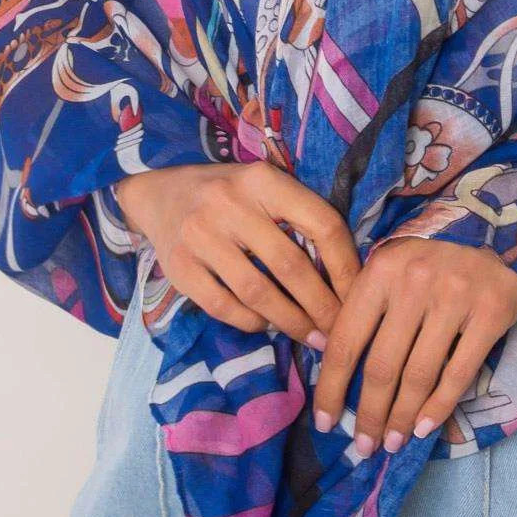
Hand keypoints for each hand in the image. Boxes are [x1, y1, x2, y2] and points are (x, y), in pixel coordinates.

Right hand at [112, 160, 360, 345]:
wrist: (158, 195)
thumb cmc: (227, 194)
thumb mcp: (264, 187)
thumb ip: (298, 216)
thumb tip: (346, 274)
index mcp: (263, 180)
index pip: (322, 224)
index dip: (346, 266)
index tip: (358, 296)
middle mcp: (230, 203)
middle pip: (291, 265)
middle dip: (322, 306)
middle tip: (338, 332)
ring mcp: (200, 235)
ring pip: (258, 292)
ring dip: (291, 322)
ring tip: (311, 337)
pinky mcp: (178, 267)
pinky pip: (224, 306)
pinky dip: (251, 322)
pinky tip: (267, 326)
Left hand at [311, 236, 516, 456]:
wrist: (506, 219)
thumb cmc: (440, 245)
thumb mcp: (396, 260)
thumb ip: (369, 303)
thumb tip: (335, 360)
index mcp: (381, 270)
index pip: (347, 340)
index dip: (332, 388)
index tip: (325, 422)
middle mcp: (413, 285)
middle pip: (382, 367)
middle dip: (368, 415)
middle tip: (363, 447)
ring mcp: (454, 299)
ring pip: (419, 376)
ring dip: (401, 419)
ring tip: (392, 443)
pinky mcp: (491, 314)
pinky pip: (459, 374)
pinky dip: (439, 408)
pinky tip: (424, 428)